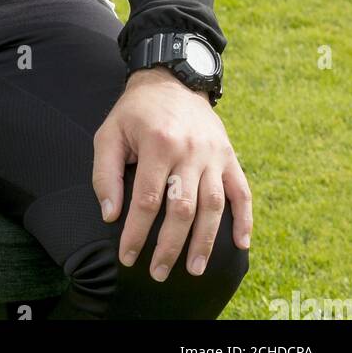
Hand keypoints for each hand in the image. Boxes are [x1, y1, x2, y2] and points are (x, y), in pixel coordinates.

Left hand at [93, 66, 252, 281]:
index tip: (127, 257)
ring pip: (214, 206)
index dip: (137, 233)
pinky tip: (241, 245)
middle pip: (183, 209)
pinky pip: (243, 191)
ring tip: (194, 270)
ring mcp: (214, 154)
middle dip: (170, 246)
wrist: (172, 79)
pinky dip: (245, 219)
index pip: (148, 200)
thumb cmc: (135, 113)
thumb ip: (106, 174)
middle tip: (158, 273)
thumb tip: (111, 215)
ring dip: (205, 242)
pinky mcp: (230, 156)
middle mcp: (190, 150)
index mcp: (158, 143)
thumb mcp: (109, 133)